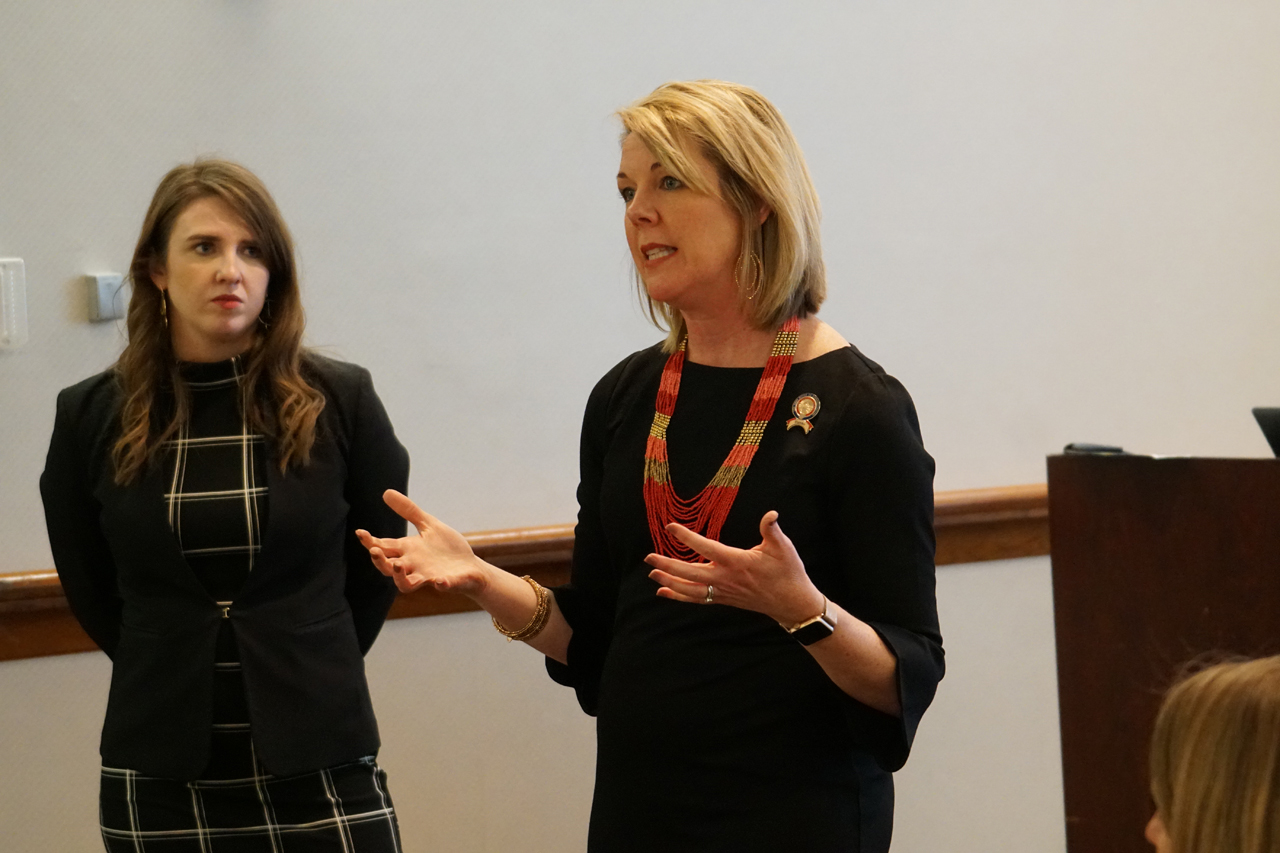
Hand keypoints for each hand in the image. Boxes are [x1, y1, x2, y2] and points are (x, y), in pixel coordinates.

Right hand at [355, 490, 491, 596]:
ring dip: (400, 578)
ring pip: (406, 584)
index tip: (360, 532)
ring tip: (398, 566)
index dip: (370, 542)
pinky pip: (441, 586)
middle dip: (380, 561)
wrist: (470, 567)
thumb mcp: (428, 525)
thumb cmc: (447, 548)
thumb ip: (409, 512)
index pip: (384, 547)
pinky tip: (440, 581)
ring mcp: (428, 576)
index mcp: (408, 550)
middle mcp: (413, 566)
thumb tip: (386, 492)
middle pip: (388, 568)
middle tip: (374, 551)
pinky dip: (440, 584)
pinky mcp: (447, 582)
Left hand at [644, 511, 824, 625]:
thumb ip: (772, 530)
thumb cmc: (788, 573)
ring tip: (652, 574)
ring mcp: (723, 591)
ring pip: (691, 589)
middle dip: (668, 566)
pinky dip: (679, 596)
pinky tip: (664, 592)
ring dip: (670, 582)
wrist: (792, 603)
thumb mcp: (783, 548)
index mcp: (737, 562)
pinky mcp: (724, 599)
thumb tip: (771, 514)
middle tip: (649, 558)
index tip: (670, 527)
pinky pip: (697, 598)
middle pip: (691, 573)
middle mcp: (726, 578)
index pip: (706, 548)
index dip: (687, 538)